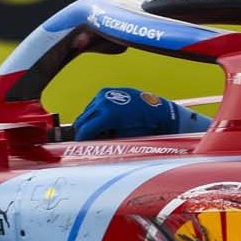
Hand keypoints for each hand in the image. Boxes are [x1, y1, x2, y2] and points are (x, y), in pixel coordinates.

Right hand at [72, 87, 211, 139]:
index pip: (85, 130)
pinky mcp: (106, 91)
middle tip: (91, 143)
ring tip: (104, 132)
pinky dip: (96, 115)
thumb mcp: (125, 140)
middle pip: (82, 121)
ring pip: (86, 113)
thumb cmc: (145, 128)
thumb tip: (90, 147)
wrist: (159, 112)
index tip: (81, 148)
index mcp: (108, 115)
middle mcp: (103, 102)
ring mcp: (104, 94)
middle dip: (85, 133)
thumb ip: (104, 142)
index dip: (82, 141)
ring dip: (90, 123)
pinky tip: (107, 122)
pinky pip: (93, 106)